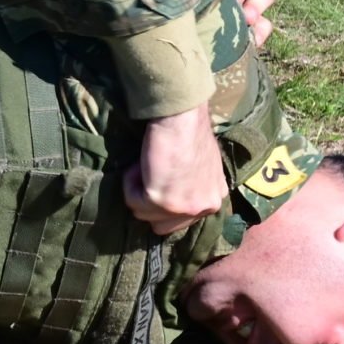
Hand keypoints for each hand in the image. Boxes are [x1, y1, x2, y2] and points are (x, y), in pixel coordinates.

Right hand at [124, 103, 225, 235]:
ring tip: (147, 164)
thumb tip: (172, 194)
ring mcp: (183, 207)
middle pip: (161, 226)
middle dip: (150, 204)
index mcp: (214, 199)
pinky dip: (130, 181)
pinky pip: (132, 200)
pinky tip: (141, 163)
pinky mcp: (161, 201)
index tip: (157, 180)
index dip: (163, 202)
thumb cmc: (189, 131)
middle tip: (149, 176)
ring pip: (143, 214)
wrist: (181, 117)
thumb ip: (192, 186)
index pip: (181, 220)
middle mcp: (203, 208)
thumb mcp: (201, 166)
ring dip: (138, 189)